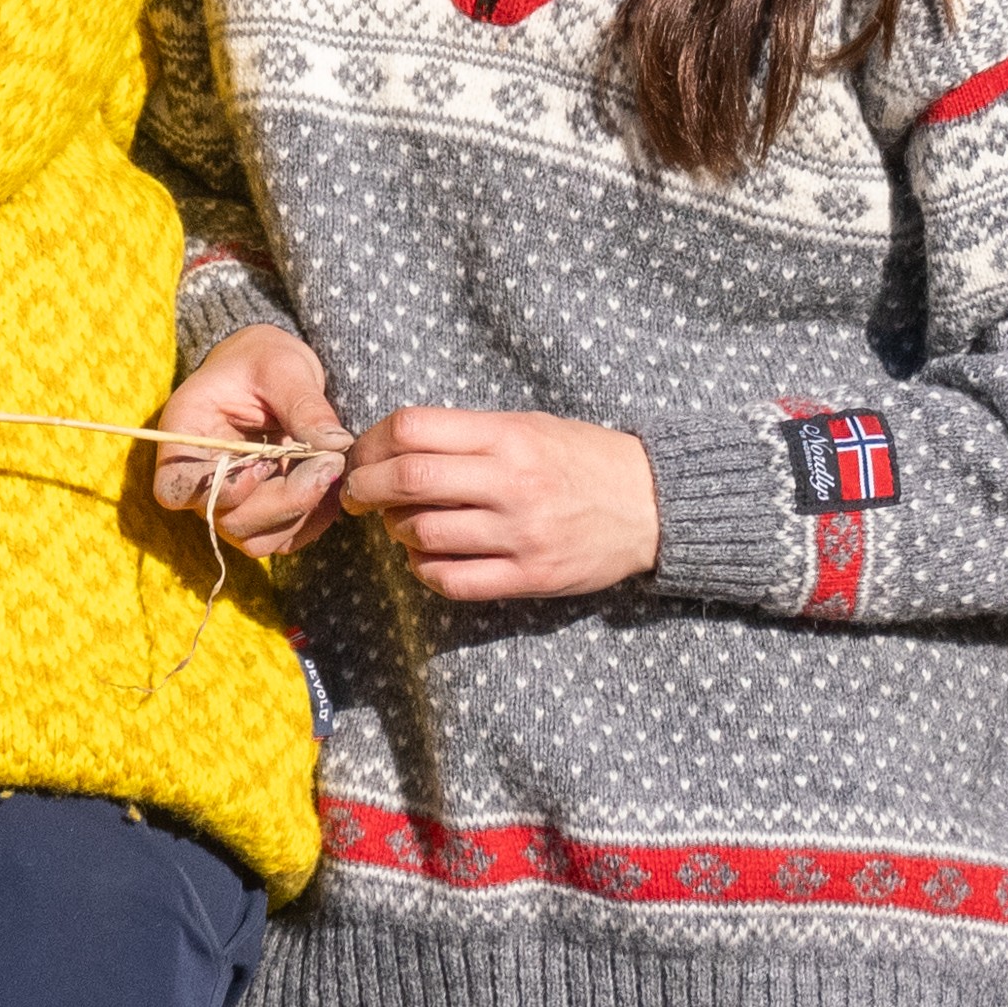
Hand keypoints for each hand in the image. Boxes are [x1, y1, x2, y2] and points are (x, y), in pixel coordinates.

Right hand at [155, 327, 348, 557]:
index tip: (262, 464)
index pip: (173, 489)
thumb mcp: (283, 367)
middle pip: (227, 518)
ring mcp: (228, 501)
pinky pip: (280, 539)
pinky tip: (331, 489)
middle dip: (285, 499)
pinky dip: (311, 521)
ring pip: (254, 538)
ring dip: (300, 514)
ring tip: (333, 471)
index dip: (217, 492)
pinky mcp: (258, 513)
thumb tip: (336, 444)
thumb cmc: (264, 359)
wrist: (271, 371)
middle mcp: (199, 477)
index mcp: (185, 434)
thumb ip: (304, 404)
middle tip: (331, 463)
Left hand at [342, 408, 661, 602]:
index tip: (361, 456)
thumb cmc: (583, 459)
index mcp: (509, 435)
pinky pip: (451, 580)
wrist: (653, 504)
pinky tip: (426, 557)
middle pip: (407, 481)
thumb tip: (393, 447)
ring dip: (395, 530)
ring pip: (422, 534)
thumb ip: (468, 435)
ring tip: (401, 525)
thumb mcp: (529, 426)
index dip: (372, 443)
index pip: (413, 428)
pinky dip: (423, 569)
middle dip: (363, 489)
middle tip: (354, 495)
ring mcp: (520, 534)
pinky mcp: (529, 577)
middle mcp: (512, 482)